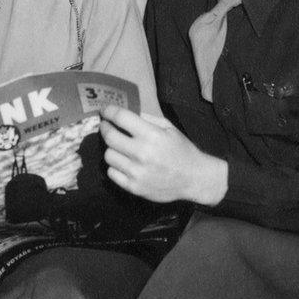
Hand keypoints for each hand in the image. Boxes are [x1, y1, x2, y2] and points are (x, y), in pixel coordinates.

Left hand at [98, 105, 227, 204]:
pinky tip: (123, 163)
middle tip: (106, 126)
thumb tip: (123, 112)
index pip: (120, 117)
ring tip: (119, 147)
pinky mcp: (134, 187)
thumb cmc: (181, 150)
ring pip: (108, 155)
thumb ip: (146, 119)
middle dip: (105, 128)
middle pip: (109, 136)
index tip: (105, 111)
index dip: (109, 111)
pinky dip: (115, 166)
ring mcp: (137, 172)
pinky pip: (112, 173)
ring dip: (111, 149)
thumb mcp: (168, 128)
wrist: (194, 178)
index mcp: (152, 135)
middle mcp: (142, 153)